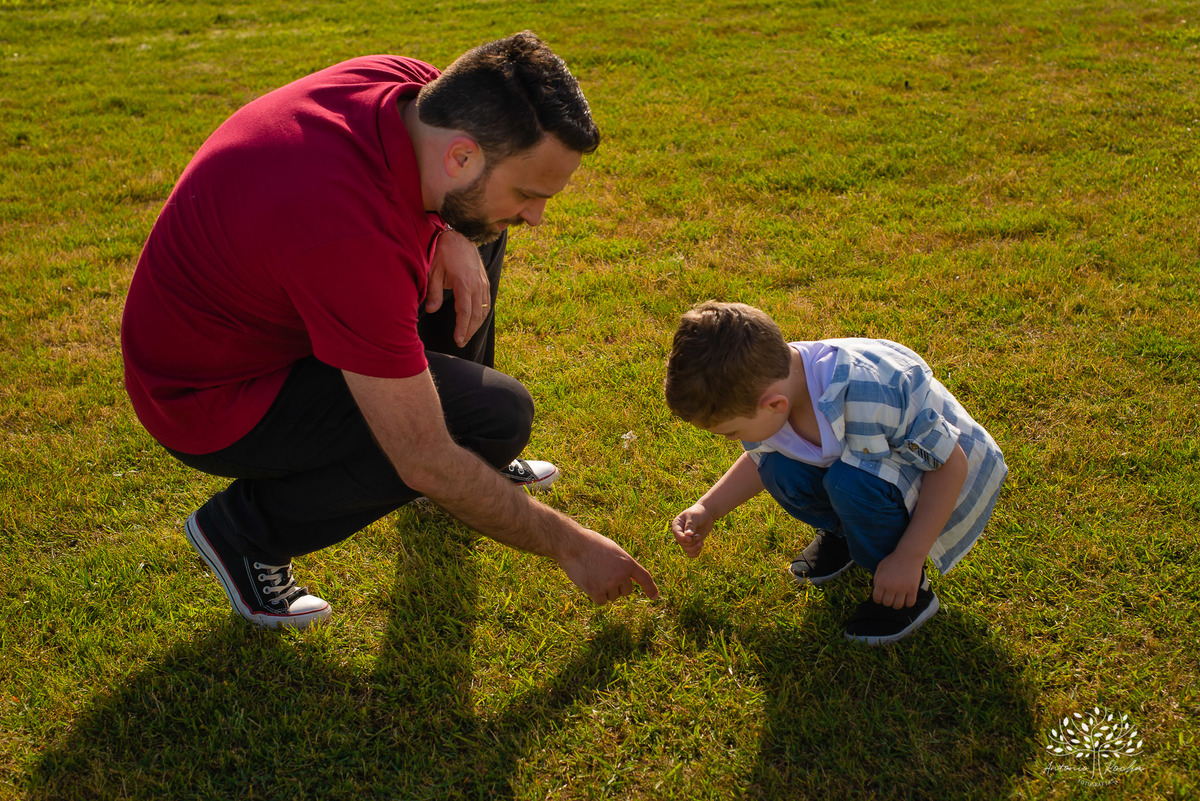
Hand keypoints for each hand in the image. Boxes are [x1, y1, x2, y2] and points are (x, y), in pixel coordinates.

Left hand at [426, 230, 490, 346]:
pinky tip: (475, 321)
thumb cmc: (444, 253)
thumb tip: (431, 310)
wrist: (461, 236)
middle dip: (469, 331)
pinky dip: (482, 314)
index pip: (464, 312)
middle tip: (460, 343)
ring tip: (467, 335)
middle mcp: (477, 286)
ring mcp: (483, 284)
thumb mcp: (434, 270)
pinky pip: (486, 303)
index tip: (457, 340)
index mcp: (464, 284)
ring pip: (483, 310)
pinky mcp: (485, 282)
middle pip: (475, 315)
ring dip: (476, 325)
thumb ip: (433, 291)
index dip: (462, 328)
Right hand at [556, 527, 659, 604]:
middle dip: (617, 587)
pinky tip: (588, 582)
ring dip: (604, 591)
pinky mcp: (597, 592)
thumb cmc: (589, 543)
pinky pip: (601, 602)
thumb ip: (621, 564)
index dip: (650, 588)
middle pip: (626, 591)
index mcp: (628, 562)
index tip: (654, 597)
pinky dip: (595, 596)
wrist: (572, 544)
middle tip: (602, 574)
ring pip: (612, 597)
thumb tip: (624, 578)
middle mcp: (622, 575)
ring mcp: (610, 584)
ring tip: (593, 574)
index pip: (644, 578)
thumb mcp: (612, 549)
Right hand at [671, 504, 714, 557]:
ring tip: (701, 543)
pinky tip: (700, 548)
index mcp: (676, 525)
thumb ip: (690, 525)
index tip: (691, 538)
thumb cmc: (698, 512)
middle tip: (699, 536)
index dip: (683, 538)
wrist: (706, 514)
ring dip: (694, 548)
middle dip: (691, 542)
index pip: (677, 534)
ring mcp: (686, 539)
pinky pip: (690, 553)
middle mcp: (679, 533)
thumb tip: (688, 535)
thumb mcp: (694, 516)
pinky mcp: (692, 543)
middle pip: (682, 543)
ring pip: (686, 549)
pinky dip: (695, 553)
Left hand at [871, 552, 924, 608]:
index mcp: (881, 582)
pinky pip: (910, 603)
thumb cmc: (893, 561)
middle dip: (887, 601)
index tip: (881, 597)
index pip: (877, 599)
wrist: (908, 556)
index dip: (878, 599)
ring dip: (896, 604)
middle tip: (890, 596)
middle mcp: (891, 588)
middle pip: (887, 603)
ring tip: (898, 598)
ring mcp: (903, 590)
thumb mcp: (880, 568)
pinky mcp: (913, 590)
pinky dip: (908, 603)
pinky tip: (906, 598)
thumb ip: (876, 579)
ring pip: (897, 606)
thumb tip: (876, 590)